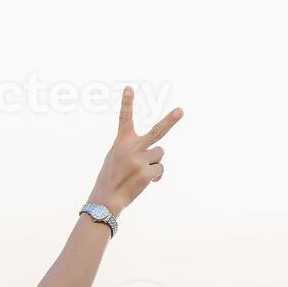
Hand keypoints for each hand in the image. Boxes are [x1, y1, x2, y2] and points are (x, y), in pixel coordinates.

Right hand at [88, 87, 182, 216]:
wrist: (106, 198)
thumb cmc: (111, 177)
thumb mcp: (116, 157)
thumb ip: (134, 149)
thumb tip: (158, 154)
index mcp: (121, 141)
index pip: (124, 118)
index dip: (127, 103)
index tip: (129, 88)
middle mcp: (131, 148)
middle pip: (157, 131)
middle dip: (171, 121)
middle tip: (181, 111)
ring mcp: (140, 159)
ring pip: (160, 154)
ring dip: (154, 163)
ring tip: (139, 172)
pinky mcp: (147, 172)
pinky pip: (160, 170)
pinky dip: (155, 176)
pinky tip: (143, 181)